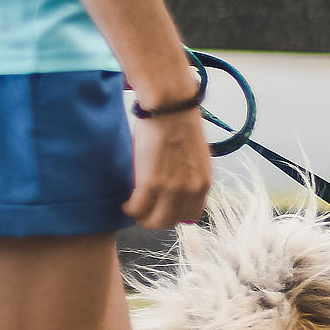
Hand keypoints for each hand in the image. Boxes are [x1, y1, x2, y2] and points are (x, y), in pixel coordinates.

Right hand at [124, 103, 210, 228]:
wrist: (171, 108)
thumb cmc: (180, 126)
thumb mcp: (196, 157)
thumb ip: (192, 177)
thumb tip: (181, 193)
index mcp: (203, 184)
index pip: (191, 216)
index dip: (174, 215)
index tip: (162, 209)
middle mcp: (191, 190)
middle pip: (170, 222)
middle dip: (154, 220)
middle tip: (142, 211)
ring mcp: (172, 189)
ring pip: (153, 221)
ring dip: (140, 217)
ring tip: (133, 207)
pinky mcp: (151, 183)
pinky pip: (137, 208)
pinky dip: (129, 208)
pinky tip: (126, 201)